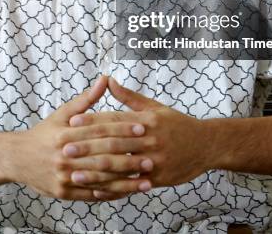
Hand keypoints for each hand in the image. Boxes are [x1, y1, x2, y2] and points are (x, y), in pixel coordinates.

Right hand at [10, 76, 152, 200]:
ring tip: (146, 181)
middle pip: (102, 158)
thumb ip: (86, 99)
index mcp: (65, 133)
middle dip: (128, 159)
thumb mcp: (62, 112)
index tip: (142, 127)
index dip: (122, 128)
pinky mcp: (64, 193)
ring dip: (125, 182)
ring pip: (100, 180)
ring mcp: (64, 177)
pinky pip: (91, 195)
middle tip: (151, 159)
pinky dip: (110, 195)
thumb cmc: (44, 133)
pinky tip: (127, 193)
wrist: (17, 158)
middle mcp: (65, 156)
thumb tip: (105, 78)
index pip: (99, 130)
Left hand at [68, 77, 209, 196]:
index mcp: (146, 119)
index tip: (71, 123)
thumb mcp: (155, 106)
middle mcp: (150, 138)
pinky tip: (97, 192)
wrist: (206, 145)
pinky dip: (114, 189)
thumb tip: (108, 80)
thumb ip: (129, 96)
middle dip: (88, 146)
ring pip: (120, 166)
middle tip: (65, 149)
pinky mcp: (157, 178)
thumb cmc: (177, 124)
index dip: (92, 121)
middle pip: (114, 143)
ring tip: (75, 173)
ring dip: (95, 171)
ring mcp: (154, 160)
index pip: (115, 120)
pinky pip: (131, 185)